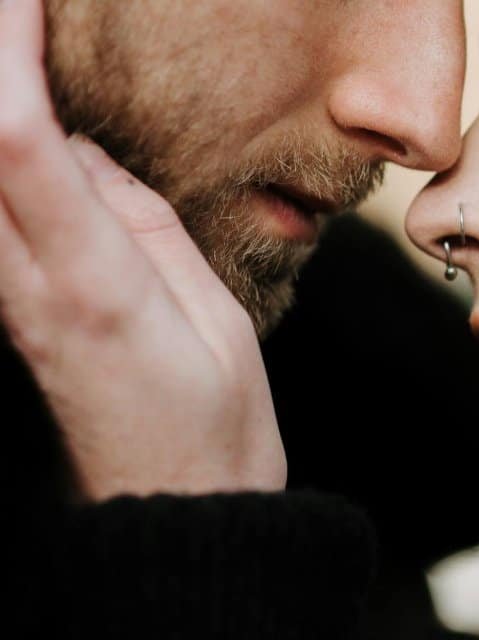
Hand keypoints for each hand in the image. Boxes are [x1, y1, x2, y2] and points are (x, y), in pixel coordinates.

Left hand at [0, 0, 285, 499]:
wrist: (173, 508)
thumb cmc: (214, 424)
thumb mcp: (213, 315)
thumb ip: (144, 222)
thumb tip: (81, 147)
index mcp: (92, 281)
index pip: (16, 139)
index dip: (7, 51)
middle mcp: (24, 282)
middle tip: (17, 12)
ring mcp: (3, 297)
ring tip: (21, 47)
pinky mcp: (8, 305)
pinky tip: (20, 123)